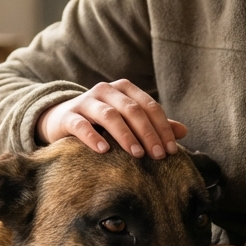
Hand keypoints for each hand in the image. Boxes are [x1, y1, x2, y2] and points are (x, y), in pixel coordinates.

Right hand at [36, 79, 187, 158]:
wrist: (60, 120)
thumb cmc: (101, 123)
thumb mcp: (128, 121)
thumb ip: (153, 125)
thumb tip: (184, 131)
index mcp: (124, 89)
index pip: (149, 106)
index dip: (162, 128)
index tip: (171, 150)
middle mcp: (105, 91)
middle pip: (132, 110)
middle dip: (148, 133)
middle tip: (158, 156)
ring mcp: (85, 101)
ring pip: (109, 115)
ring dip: (125, 135)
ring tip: (137, 154)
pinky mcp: (68, 116)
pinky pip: (81, 125)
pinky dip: (93, 137)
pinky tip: (103, 150)